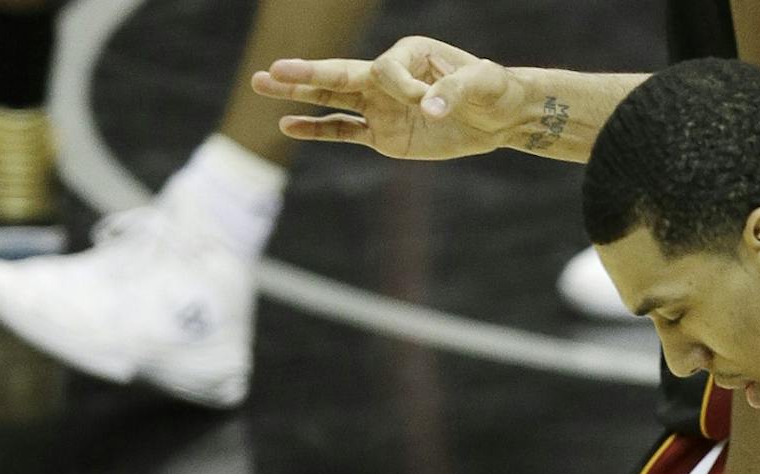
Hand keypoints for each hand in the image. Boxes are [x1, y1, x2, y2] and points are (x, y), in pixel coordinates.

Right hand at [252, 37, 529, 160]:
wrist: (498, 117)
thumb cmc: (492, 90)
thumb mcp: (482, 83)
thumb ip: (452, 92)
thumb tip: (428, 109)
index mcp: (408, 54)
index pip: (386, 69)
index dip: (404, 88)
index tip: (432, 101)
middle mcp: (387, 77)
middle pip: (339, 74)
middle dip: (307, 74)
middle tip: (272, 69)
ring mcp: (381, 106)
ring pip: (332, 100)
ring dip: (298, 95)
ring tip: (261, 84)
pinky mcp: (384, 134)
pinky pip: (344, 131)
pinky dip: (317, 130)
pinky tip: (287, 125)